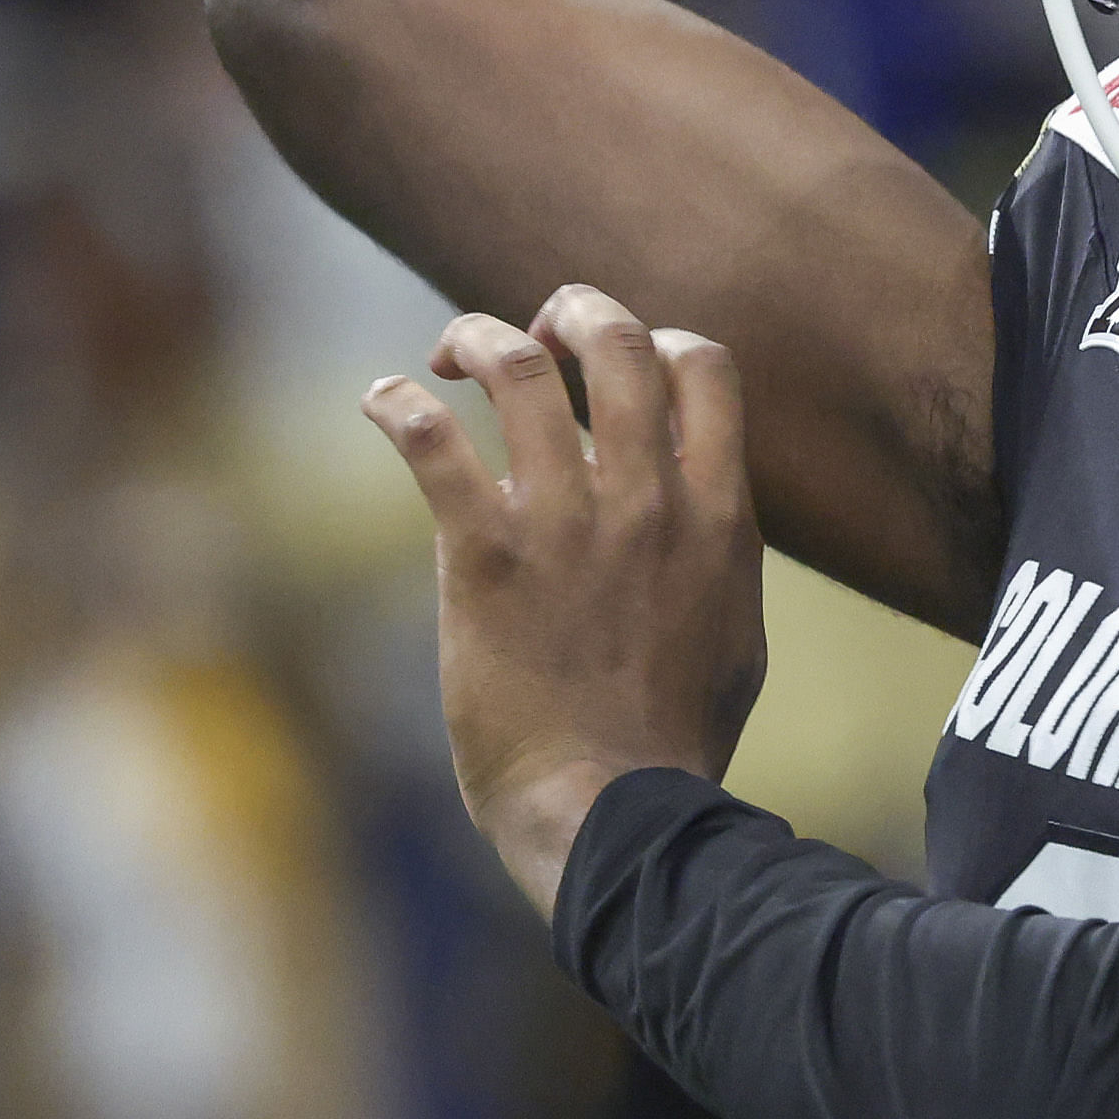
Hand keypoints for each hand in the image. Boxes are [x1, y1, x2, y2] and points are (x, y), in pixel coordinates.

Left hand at [366, 288, 769, 915]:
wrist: (607, 809)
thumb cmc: (673, 742)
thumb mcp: (736, 636)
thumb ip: (721, 558)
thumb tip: (704, 513)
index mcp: (718, 515)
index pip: (704, 365)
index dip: (656, 339)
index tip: (614, 368)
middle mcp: (648, 502)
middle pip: (618, 340)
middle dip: (571, 310)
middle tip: (536, 331)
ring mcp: (567, 525)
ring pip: (520, 368)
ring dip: (478, 337)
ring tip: (451, 354)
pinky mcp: (486, 557)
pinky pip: (433, 443)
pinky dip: (397, 405)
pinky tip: (382, 402)